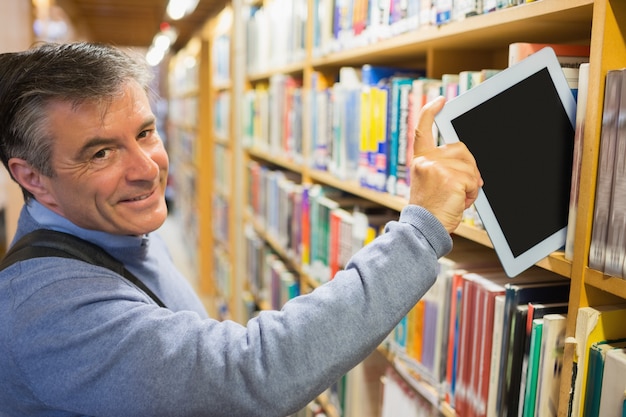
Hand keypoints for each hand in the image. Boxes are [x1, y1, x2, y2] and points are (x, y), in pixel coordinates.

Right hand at [409, 96, 482, 233]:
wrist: (423, 228)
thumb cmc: (429, 210)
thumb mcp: (429, 182)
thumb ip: (441, 167)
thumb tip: (468, 163)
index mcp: (420, 160)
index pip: (422, 129)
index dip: (431, 112)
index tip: (440, 101)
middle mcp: (426, 160)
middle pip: (460, 149)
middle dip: (468, 166)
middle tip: (461, 187)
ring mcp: (438, 167)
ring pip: (470, 165)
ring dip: (471, 183)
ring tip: (457, 197)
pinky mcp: (450, 177)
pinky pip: (474, 180)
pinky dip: (472, 193)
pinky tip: (460, 201)